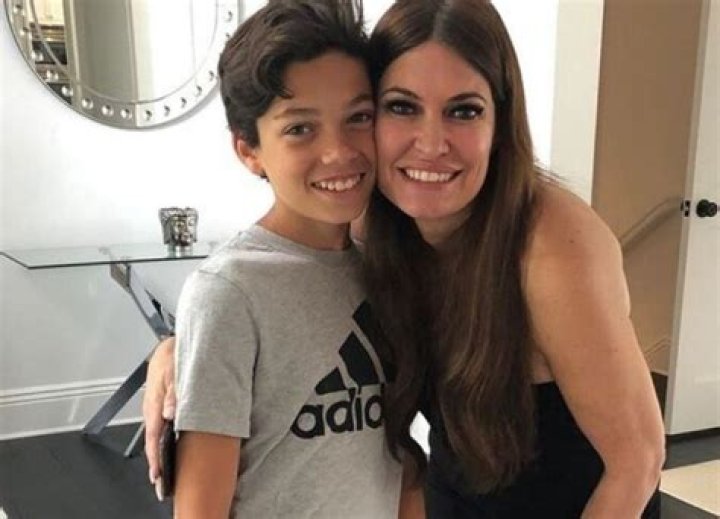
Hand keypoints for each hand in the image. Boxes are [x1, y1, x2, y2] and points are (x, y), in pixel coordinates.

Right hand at [142, 336, 176, 498]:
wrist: (169, 343)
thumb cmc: (172, 355)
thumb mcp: (175, 370)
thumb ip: (174, 391)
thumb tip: (171, 412)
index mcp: (154, 403)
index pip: (153, 437)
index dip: (155, 458)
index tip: (159, 475)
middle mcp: (153, 407)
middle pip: (153, 440)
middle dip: (156, 462)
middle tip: (161, 483)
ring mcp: (156, 406)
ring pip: (157, 433)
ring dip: (159, 452)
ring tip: (165, 472)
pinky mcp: (162, 403)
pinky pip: (162, 425)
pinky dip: (164, 438)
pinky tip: (171, 446)